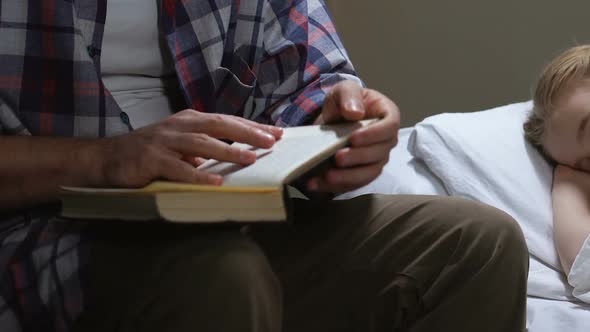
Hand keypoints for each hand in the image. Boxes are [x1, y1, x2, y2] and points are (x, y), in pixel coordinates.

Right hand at [95, 109, 282, 187]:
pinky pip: (179, 168)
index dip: (251, 126)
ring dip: (228, 151)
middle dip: (247, 133)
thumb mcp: (179, 145)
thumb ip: (204, 148)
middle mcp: (179, 126)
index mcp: (189, 120)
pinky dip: (198, 174)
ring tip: (251, 159)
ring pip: (202, 144)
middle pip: (219, 125)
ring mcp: (164, 141)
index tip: (275, 132)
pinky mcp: (151, 160)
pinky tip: (215, 181)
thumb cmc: (149, 152)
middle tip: (271, 141)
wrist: (106, 158)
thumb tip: (238, 157)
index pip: (226, 120)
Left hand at [308, 81, 399, 192]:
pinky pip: (351, 184)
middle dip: (358, 158)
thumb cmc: (345, 101)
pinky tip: (315, 184)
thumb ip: (350, 95)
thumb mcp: (344, 89)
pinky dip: (333, 186)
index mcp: (388, 117)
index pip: (389, 127)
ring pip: (368, 174)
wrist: (332, 118)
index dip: (373, 135)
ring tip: (328, 176)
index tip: (353, 137)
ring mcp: (375, 160)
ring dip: (348, 177)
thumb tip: (355, 113)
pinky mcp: (360, 174)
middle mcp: (386, 141)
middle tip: (338, 157)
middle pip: (379, 154)